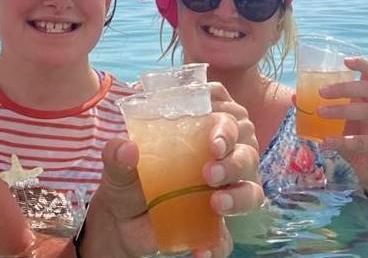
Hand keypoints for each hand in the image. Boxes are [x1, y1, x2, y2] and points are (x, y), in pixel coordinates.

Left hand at [78, 111, 263, 257]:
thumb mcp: (117, 166)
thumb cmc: (128, 181)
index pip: (225, 123)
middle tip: (210, 173)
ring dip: (239, 197)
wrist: (119, 222)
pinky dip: (218, 244)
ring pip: (250, 192)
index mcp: (197, 139)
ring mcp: (219, 196)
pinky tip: (203, 249)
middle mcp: (216, 164)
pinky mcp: (213, 227)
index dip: (226, 129)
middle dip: (234, 162)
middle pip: (245, 155)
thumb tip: (128, 148)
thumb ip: (117, 155)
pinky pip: (226, 237)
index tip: (214, 142)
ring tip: (216, 203)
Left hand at [304, 56, 367, 199]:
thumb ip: (322, 110)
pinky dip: (342, 141)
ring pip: (366, 111)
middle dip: (343, 88)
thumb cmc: (356, 142)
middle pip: (367, 89)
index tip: (345, 60)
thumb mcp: (338, 124)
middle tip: (320, 92)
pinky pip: (363, 141)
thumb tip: (295, 97)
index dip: (362, 63)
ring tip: (319, 112)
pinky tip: (326, 142)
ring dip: (341, 110)